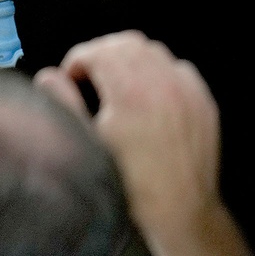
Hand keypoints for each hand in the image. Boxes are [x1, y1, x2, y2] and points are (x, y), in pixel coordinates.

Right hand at [35, 32, 220, 246]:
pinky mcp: (204, 103)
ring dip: (132, 60)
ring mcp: (188, 91)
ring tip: (118, 86)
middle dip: (104, 54)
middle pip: (127, 43)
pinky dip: (161, 73)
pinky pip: (179, 69)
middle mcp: (163, 83)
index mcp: (130, 91)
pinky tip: (150, 96)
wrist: (180, 212)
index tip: (71, 79)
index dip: (77, 62)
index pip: (97, 51)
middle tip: (90, 78)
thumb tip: (50, 76)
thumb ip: (64, 103)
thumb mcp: (88, 144)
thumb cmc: (130, 185)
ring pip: (155, 52)